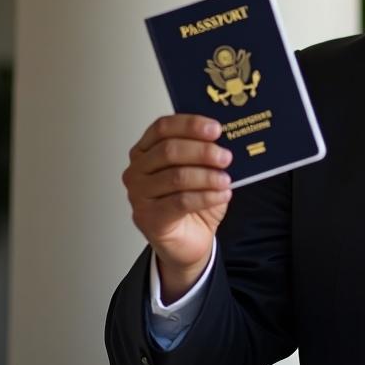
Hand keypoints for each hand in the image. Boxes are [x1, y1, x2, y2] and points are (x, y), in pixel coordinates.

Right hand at [122, 114, 232, 298]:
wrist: (189, 239)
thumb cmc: (193, 201)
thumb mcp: (201, 170)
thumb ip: (207, 154)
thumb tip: (227, 141)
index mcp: (146, 150)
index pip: (162, 128)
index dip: (190, 125)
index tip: (215, 128)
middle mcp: (137, 170)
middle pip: (168, 150)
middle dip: (202, 152)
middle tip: (226, 157)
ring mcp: (139, 195)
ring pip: (176, 177)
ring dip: (207, 176)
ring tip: (226, 180)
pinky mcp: (148, 217)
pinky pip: (180, 202)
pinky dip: (206, 197)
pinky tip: (223, 195)